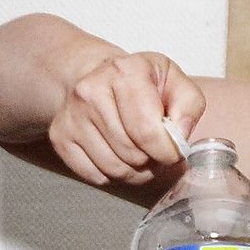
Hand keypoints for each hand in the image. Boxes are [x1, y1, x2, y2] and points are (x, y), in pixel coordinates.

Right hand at [48, 51, 204, 187]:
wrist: (96, 76)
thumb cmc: (140, 82)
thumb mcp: (174, 81)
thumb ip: (189, 107)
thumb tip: (178, 138)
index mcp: (124, 73)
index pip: (147, 131)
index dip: (167, 152)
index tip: (173, 151)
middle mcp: (91, 92)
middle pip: (131, 154)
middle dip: (152, 161)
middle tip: (156, 151)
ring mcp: (71, 116)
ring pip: (114, 169)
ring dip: (135, 171)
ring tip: (141, 155)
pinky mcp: (60, 137)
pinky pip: (95, 176)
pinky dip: (113, 175)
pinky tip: (119, 156)